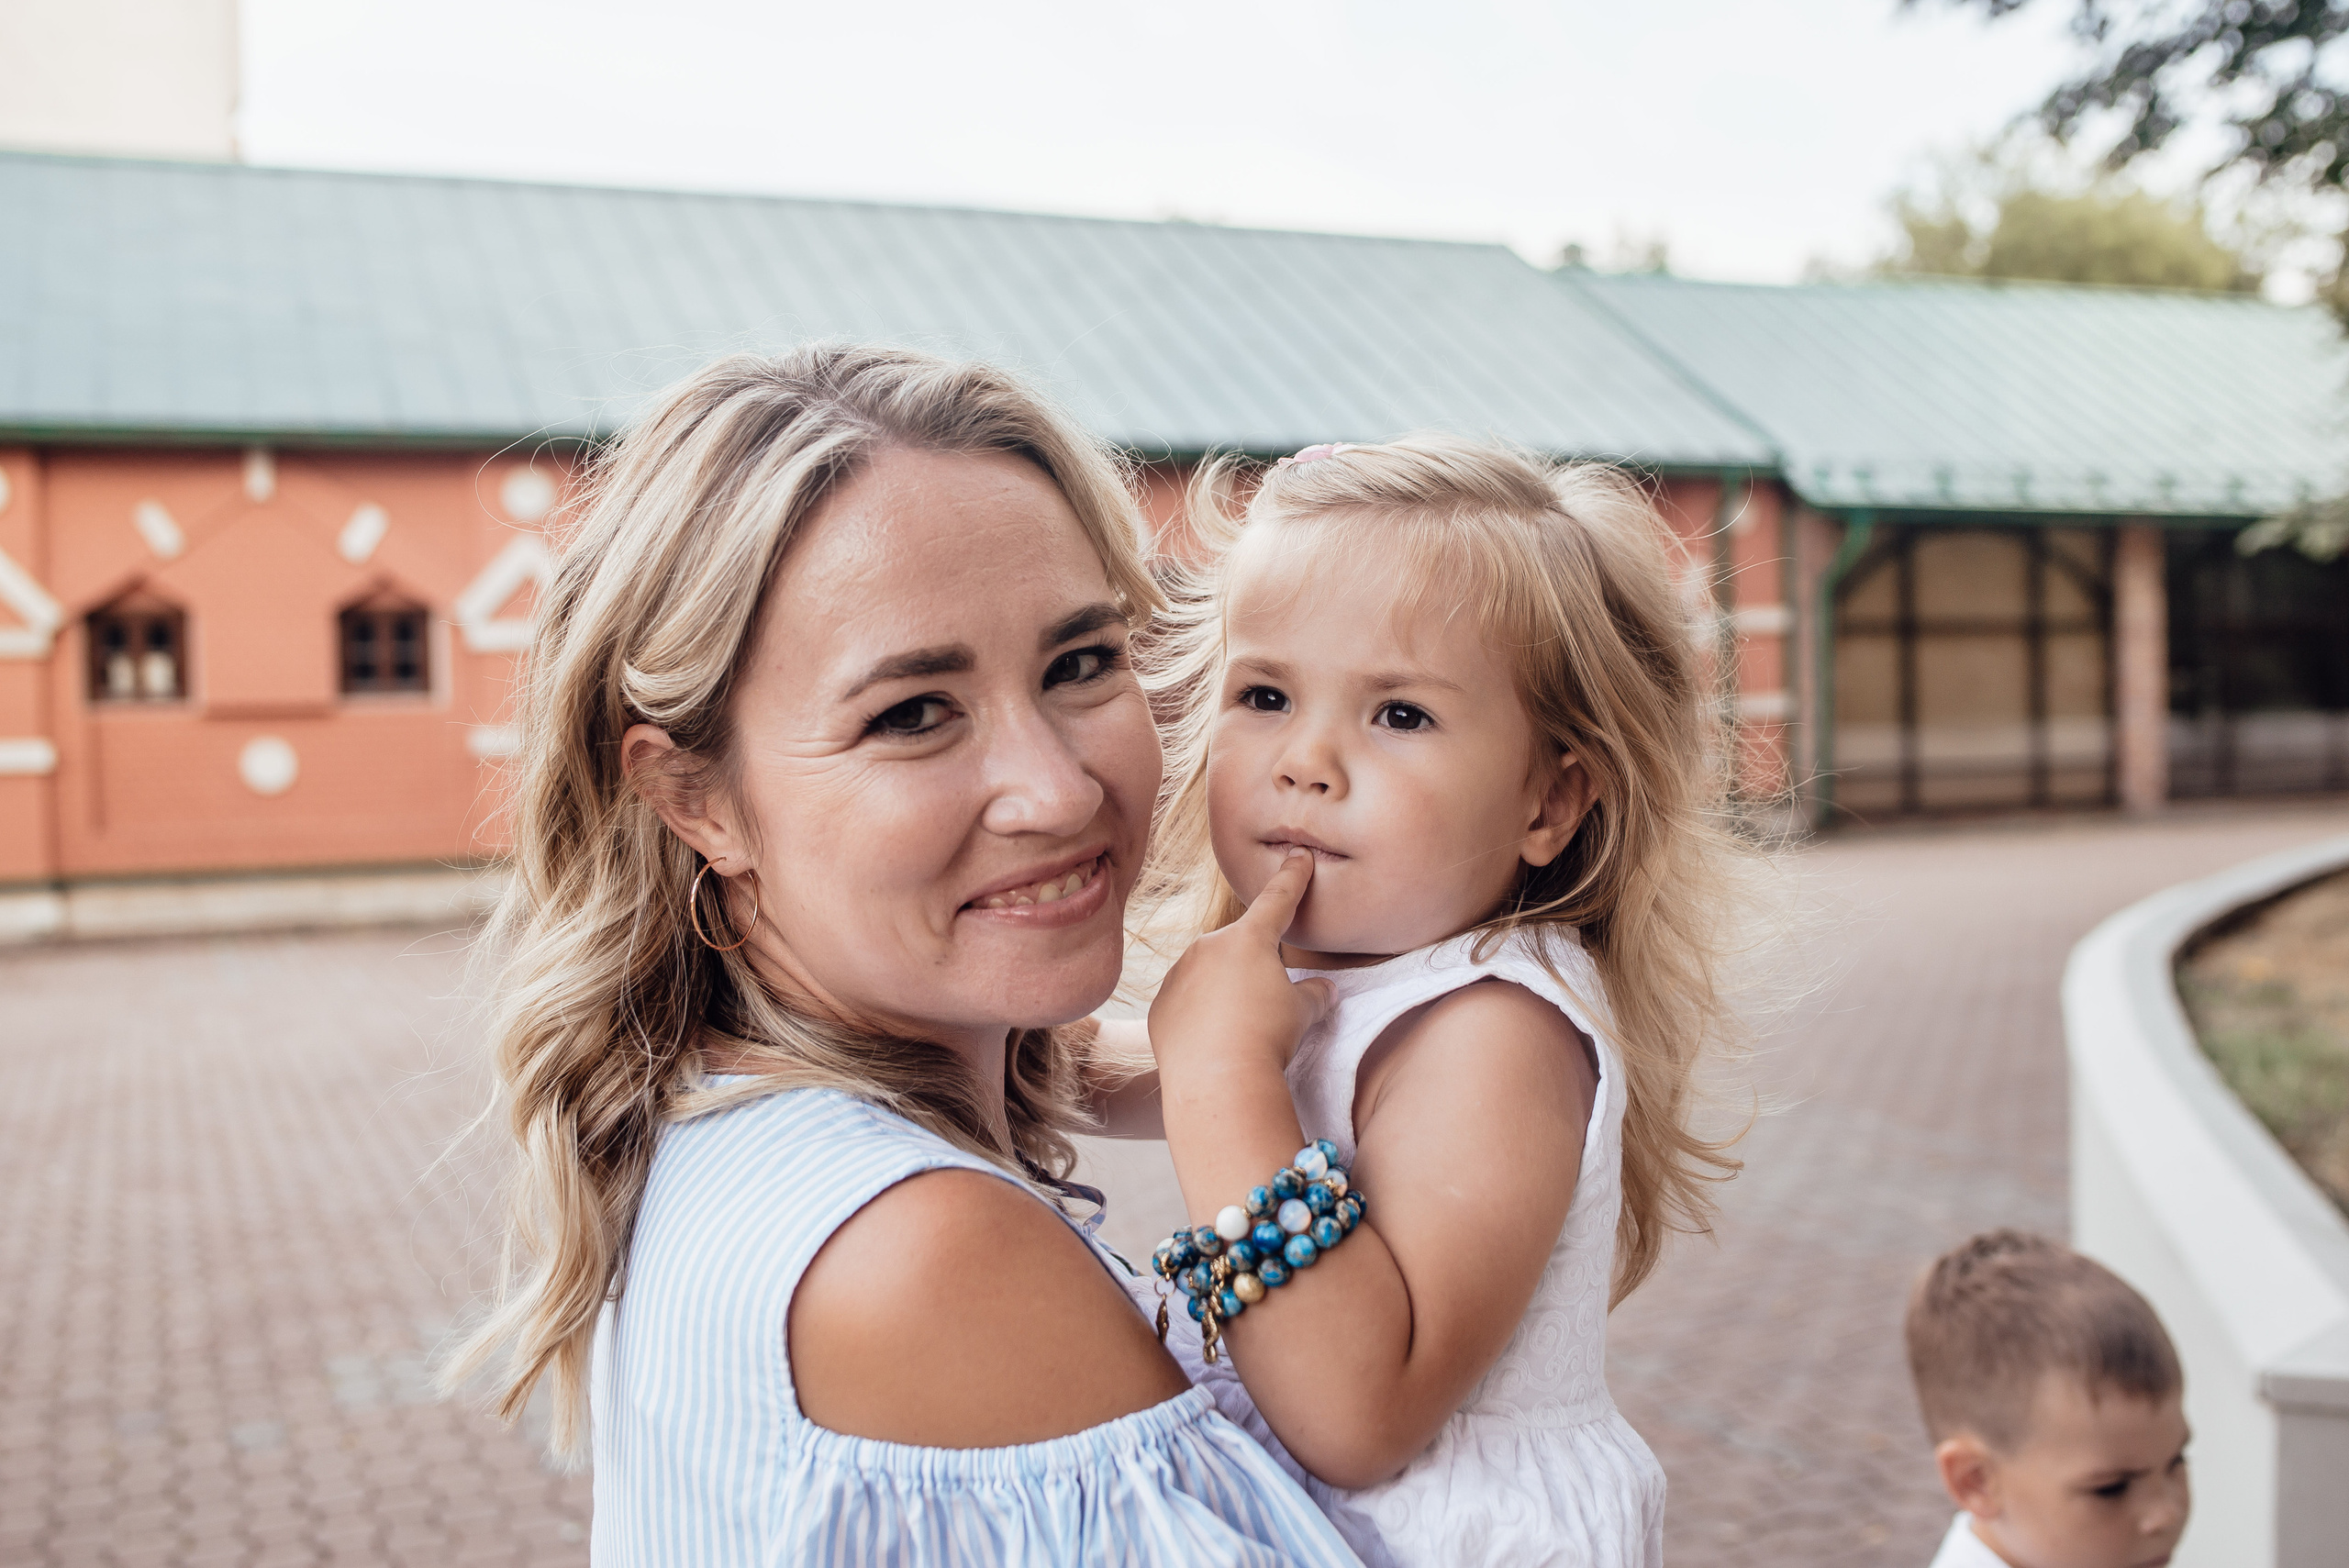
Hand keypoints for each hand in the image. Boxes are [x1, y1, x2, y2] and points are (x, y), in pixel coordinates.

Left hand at [1149, 850, 1335, 1083]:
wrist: (1217, 1079)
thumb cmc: (1267, 1038)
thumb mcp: (1302, 1013)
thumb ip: (1314, 994)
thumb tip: (1324, 990)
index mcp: (1250, 938)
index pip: (1278, 899)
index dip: (1293, 877)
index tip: (1299, 855)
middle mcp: (1209, 946)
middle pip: (1239, 948)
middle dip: (1253, 970)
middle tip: (1265, 1008)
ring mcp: (1179, 973)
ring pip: (1208, 975)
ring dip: (1223, 993)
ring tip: (1238, 1032)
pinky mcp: (1160, 1004)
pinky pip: (1185, 1002)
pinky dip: (1198, 1016)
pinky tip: (1211, 1042)